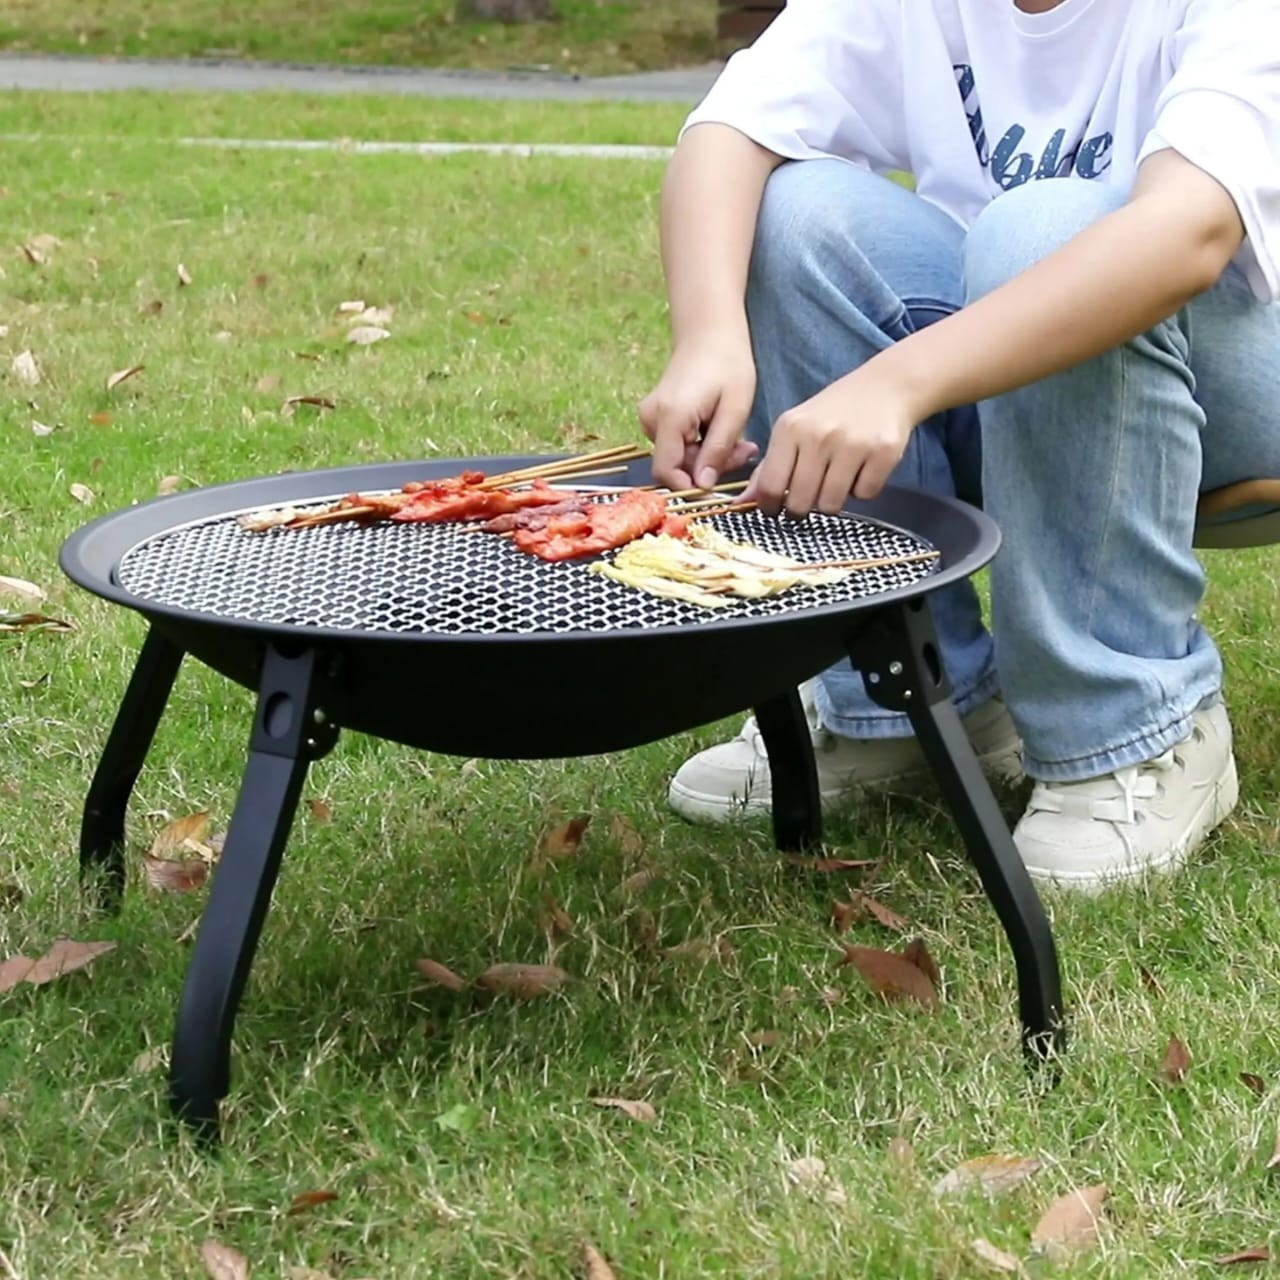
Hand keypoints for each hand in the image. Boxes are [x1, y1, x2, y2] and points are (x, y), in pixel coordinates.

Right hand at [638, 331, 758, 489]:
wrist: (709, 330)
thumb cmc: (727, 362)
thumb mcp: (734, 409)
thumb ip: (717, 450)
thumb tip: (702, 486)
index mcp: (670, 416)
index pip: (666, 471)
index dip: (690, 486)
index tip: (719, 484)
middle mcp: (651, 418)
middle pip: (675, 465)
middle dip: (709, 467)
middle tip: (745, 452)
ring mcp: (650, 417)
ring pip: (679, 456)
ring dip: (709, 456)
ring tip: (739, 440)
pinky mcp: (656, 416)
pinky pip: (677, 444)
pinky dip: (701, 445)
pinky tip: (723, 431)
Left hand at [745, 365, 918, 517]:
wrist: (886, 386)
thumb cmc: (835, 412)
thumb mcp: (795, 428)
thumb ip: (770, 465)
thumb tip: (745, 500)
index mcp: (791, 428)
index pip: (770, 486)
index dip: (770, 506)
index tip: (775, 509)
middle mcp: (819, 435)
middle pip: (801, 503)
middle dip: (803, 508)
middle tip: (810, 496)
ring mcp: (853, 444)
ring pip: (831, 504)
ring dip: (833, 500)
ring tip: (837, 478)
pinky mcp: (883, 452)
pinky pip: (864, 495)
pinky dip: (863, 489)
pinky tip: (862, 468)